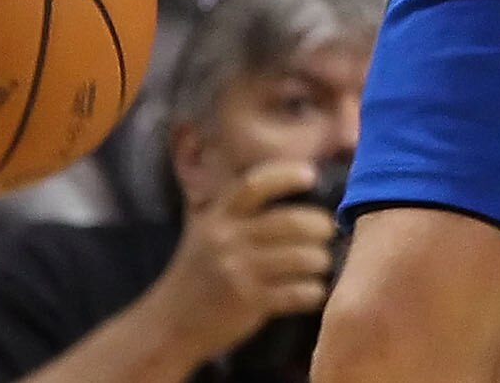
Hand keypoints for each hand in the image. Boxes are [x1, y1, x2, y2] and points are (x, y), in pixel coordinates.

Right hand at [150, 158, 338, 363]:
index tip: (309, 175)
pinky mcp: (249, 303)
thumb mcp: (205, 230)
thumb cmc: (197, 271)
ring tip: (322, 262)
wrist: (169, 324)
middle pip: (290, 222)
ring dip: (321, 260)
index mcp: (218, 217)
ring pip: (301, 257)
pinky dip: (313, 291)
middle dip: (321, 226)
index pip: (254, 185)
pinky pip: (297, 292)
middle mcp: (228, 239)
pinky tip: (314, 290)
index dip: (285, 176)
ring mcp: (239, 272)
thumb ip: (234, 207)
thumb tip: (279, 179)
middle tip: (329, 230)